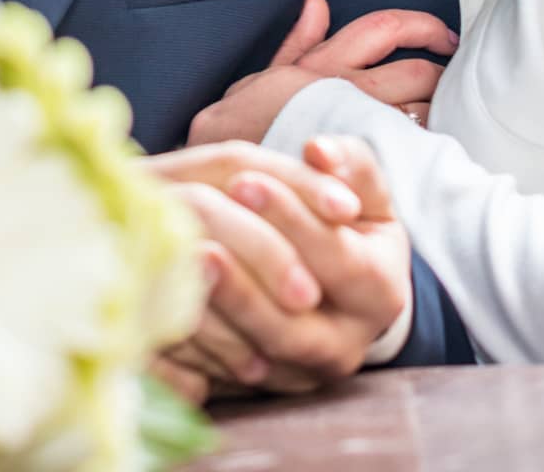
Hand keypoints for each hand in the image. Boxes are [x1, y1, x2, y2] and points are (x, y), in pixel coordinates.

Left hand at [159, 134, 411, 394]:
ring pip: (254, 357)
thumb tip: (318, 151)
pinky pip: (221, 376)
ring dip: (213, 311)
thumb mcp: (366, 191)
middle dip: (244, 278)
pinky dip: (193, 341)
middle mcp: (345, 347)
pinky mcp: (261, 391)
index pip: (336, 257)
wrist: (343, 290)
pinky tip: (162, 298)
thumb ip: (348, 162)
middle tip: (196, 222)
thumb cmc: (353, 226)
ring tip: (177, 259)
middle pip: (293, 324)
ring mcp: (301, 376)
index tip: (243, 180)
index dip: (290, 217)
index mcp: (381, 292)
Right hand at [187, 0, 457, 146]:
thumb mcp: (263, 75)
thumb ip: (296, 41)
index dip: (423, 26)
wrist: (226, 171)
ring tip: (442, 115)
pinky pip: (406, 152)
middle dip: (442, 75)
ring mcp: (356, 130)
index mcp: (327, 63)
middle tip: (451, 81)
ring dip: (436, 113)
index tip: (444, 36)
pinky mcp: (359, 164)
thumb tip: (318, 2)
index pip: (386, 28)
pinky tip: (426, 151)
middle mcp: (347, 91)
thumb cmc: (240, 125)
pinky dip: (421, 148)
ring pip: (418, 114)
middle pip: (417, 73)